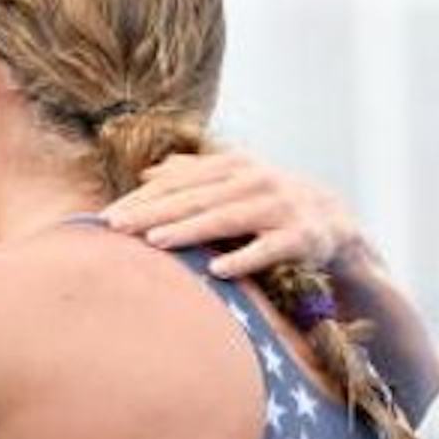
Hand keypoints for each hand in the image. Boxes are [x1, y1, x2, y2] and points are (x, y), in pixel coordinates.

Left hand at [102, 151, 364, 280]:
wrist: (333, 222)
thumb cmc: (269, 204)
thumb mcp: (234, 184)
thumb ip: (193, 177)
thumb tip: (148, 171)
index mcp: (233, 166)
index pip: (178, 182)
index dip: (142, 198)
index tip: (106, 218)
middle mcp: (255, 180)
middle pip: (195, 198)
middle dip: (153, 212)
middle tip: (116, 228)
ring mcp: (280, 206)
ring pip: (227, 219)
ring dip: (189, 230)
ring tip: (154, 242)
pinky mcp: (301, 236)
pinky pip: (268, 249)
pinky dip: (244, 259)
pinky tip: (217, 271)